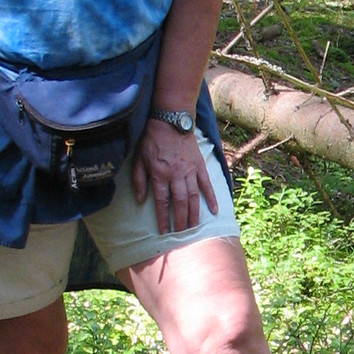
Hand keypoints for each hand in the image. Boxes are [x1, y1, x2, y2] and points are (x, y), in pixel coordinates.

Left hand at [133, 116, 218, 235]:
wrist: (171, 120)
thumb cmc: (152, 139)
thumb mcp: (139, 158)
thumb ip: (139, 180)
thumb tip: (140, 200)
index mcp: (160, 174)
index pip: (162, 201)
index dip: (163, 218)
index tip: (164, 231)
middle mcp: (176, 175)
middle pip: (180, 203)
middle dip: (180, 221)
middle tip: (181, 234)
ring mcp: (190, 171)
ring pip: (193, 197)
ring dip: (194, 214)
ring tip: (193, 228)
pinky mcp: (200, 166)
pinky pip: (207, 184)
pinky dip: (211, 198)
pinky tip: (214, 211)